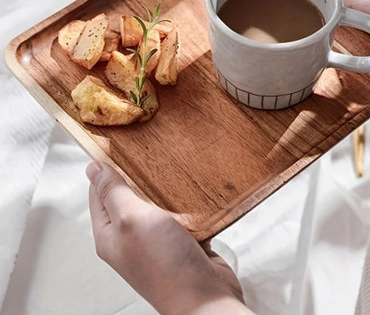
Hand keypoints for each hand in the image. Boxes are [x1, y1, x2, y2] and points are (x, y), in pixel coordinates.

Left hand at [86, 162, 253, 314]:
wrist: (205, 296)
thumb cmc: (165, 262)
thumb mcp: (132, 219)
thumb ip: (113, 192)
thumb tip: (92, 168)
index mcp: (110, 234)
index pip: (99, 193)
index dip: (105, 169)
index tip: (118, 146)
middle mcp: (131, 237)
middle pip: (128, 197)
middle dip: (137, 175)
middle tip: (148, 151)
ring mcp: (157, 240)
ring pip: (156, 204)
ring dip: (163, 188)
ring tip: (171, 164)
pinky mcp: (181, 241)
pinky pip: (178, 214)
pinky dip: (183, 202)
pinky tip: (190, 187)